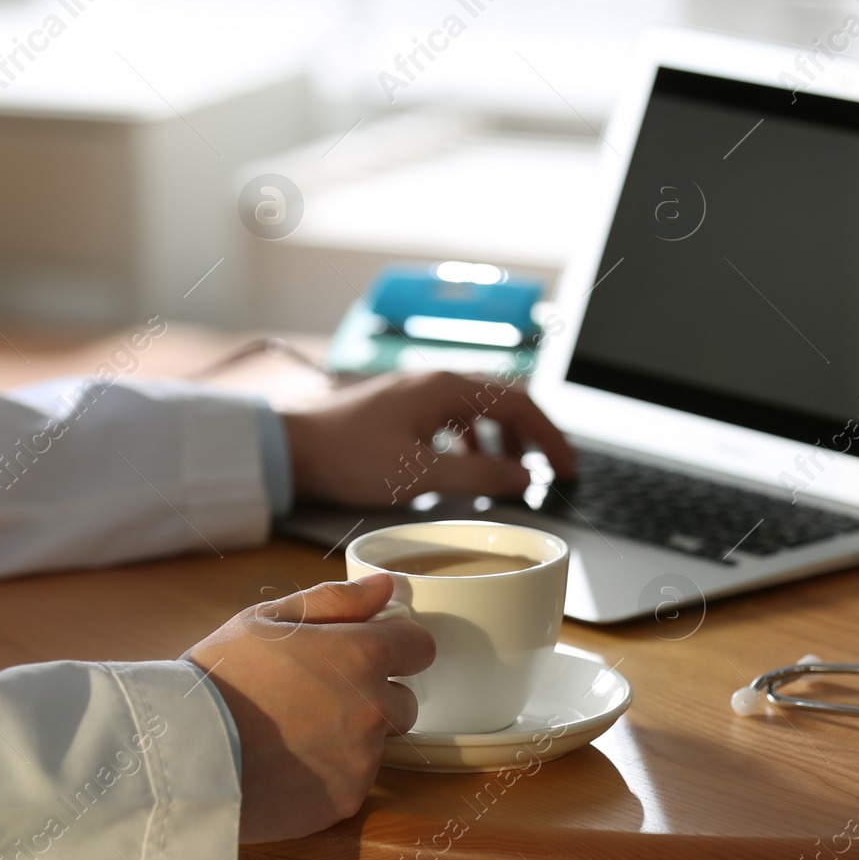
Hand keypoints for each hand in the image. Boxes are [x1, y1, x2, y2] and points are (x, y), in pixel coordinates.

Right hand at [187, 572, 434, 843]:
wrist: (184, 754)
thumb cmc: (221, 677)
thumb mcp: (269, 619)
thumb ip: (337, 600)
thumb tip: (386, 586)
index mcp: (363, 655)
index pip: (420, 646)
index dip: (396, 646)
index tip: (369, 652)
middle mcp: (375, 708)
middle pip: (404, 700)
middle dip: (374, 696)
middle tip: (318, 697)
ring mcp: (364, 759)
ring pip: (377, 743)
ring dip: (352, 737)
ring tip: (294, 733)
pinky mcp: (346, 801)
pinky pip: (352, 782)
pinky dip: (329, 774)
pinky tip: (288, 765)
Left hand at [279, 370, 575, 506]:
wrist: (290, 446)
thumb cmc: (349, 457)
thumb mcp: (420, 473)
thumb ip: (479, 476)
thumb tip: (525, 479)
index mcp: (447, 388)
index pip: (520, 404)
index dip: (551, 438)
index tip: (568, 469)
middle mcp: (436, 381)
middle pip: (504, 401)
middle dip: (533, 436)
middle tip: (552, 470)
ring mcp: (418, 391)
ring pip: (479, 408)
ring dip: (503, 440)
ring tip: (511, 474)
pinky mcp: (402, 406)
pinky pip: (454, 416)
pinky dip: (474, 440)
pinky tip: (467, 466)